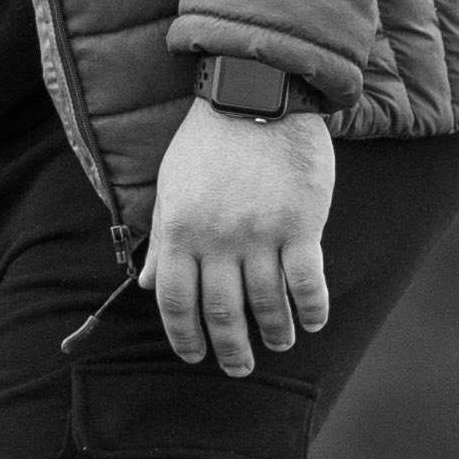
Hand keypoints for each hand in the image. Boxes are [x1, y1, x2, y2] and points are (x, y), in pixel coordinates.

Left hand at [145, 93, 334, 371]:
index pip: (175, 302)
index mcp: (180, 231)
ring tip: (279, 342)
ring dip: (274, 332)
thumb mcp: (171, 185)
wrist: (256, 90)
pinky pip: (306, 282)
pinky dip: (311, 308)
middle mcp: (217, 240)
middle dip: (231, 349)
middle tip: (239, 367)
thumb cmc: (208, 140)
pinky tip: (313, 320)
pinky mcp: (300, 223)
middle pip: (222, 313)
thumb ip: (162, 238)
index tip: (195, 356)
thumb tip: (146, 285)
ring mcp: (260, 233)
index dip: (184, 337)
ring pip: (267, 304)